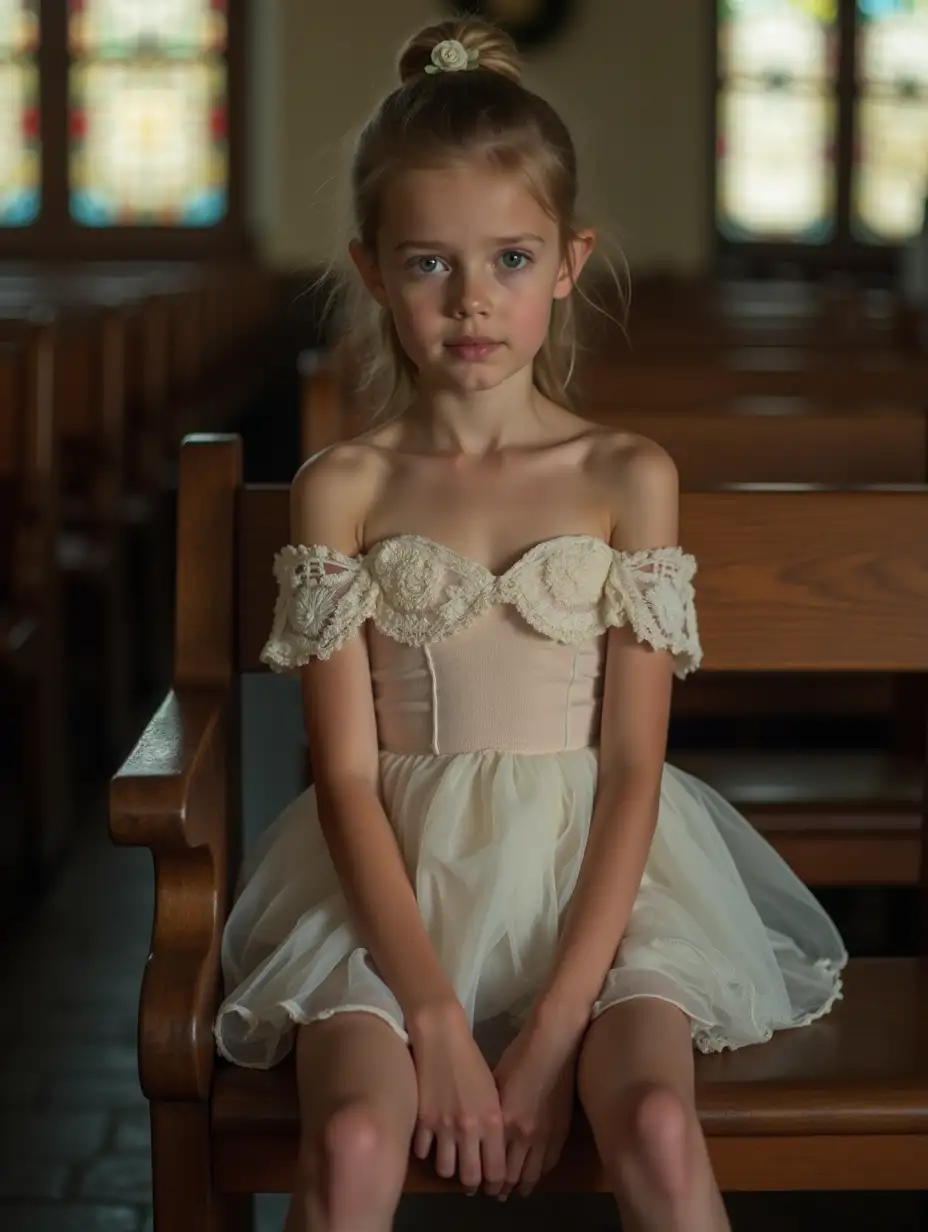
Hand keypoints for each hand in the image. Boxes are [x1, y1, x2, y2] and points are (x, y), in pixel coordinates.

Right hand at [407, 1003, 507, 1194]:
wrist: (441, 1037)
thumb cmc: (471, 1061)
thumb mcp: (492, 1091)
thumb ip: (493, 1124)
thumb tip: (492, 1152)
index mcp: (492, 1121)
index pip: (496, 1170)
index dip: (495, 1184)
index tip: (492, 1186)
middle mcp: (469, 1129)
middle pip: (470, 1178)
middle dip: (471, 1184)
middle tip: (470, 1181)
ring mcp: (443, 1127)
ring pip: (445, 1170)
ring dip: (449, 1168)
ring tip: (450, 1161)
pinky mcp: (422, 1120)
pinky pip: (423, 1152)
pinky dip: (427, 1150)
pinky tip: (430, 1142)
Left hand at [487, 1010, 584, 1199]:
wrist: (554, 1044)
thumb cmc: (519, 1056)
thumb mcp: (494, 1082)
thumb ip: (488, 1110)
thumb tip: (478, 1127)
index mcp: (502, 1121)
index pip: (491, 1164)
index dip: (484, 1180)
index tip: (478, 1184)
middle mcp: (523, 1134)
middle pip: (510, 1176)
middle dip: (500, 1188)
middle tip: (494, 1193)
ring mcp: (545, 1135)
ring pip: (531, 1175)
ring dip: (520, 1186)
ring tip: (513, 1190)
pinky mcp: (561, 1131)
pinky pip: (549, 1164)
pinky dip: (539, 1174)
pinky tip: (531, 1174)